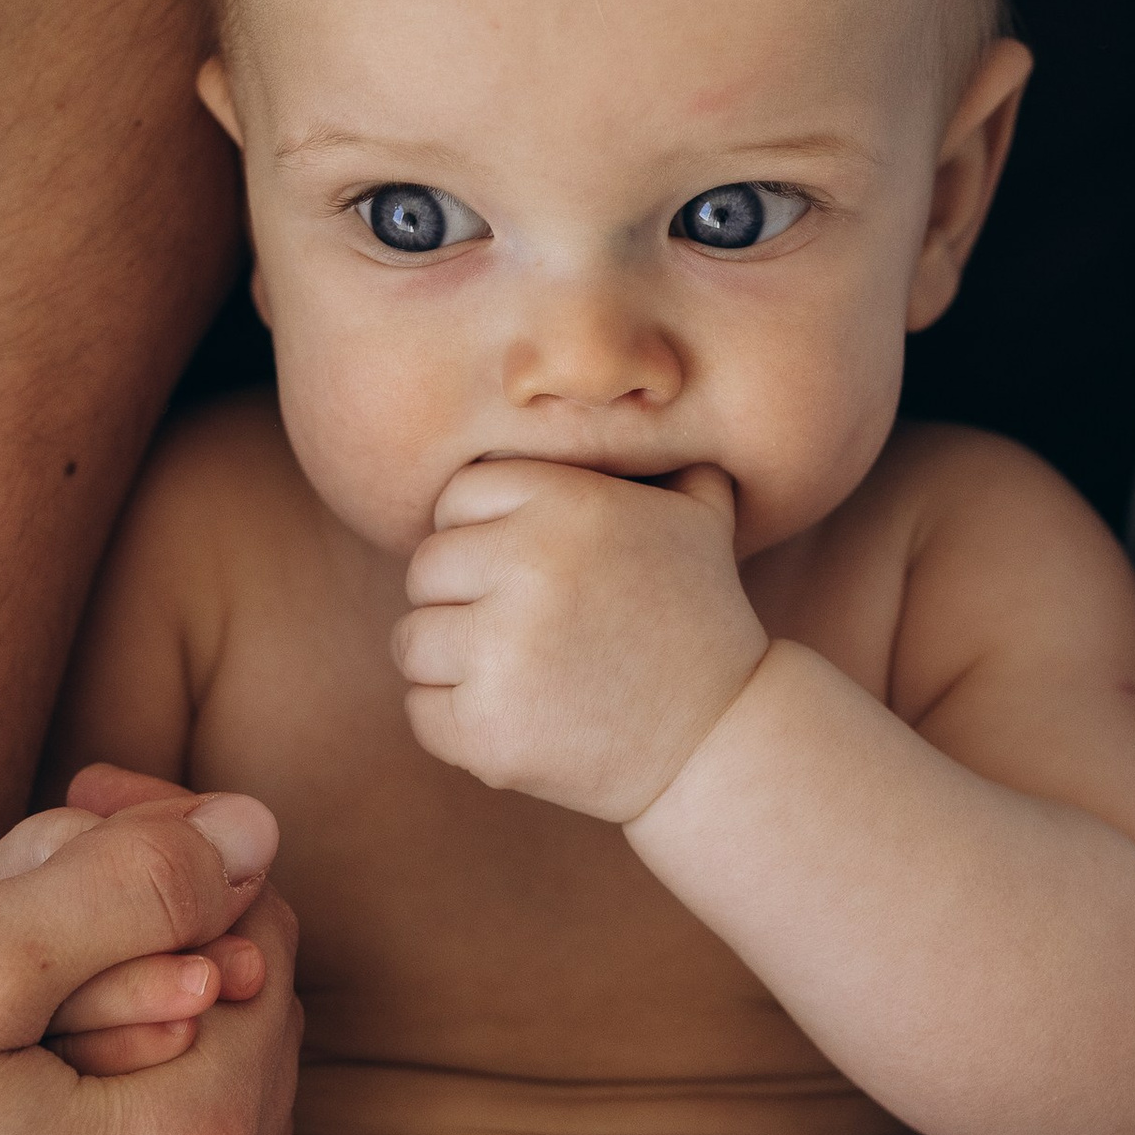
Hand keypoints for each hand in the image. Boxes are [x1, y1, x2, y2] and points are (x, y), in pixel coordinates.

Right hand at [0, 792, 299, 1134]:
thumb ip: (135, 881)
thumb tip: (258, 830)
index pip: (265, 946)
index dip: (181, 854)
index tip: (71, 805)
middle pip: (237, 1030)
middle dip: (151, 934)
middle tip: (10, 881)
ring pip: (189, 1107)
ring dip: (119, 1014)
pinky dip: (92, 1111)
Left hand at [393, 459, 767, 818]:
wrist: (721, 738)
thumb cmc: (700, 620)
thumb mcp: (696, 516)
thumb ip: (654, 454)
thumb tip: (647, 395)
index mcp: (568, 503)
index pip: (456, 499)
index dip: (480, 536)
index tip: (520, 573)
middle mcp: (530, 566)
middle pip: (425, 569)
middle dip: (463, 600)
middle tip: (522, 632)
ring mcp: (503, 651)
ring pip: (412, 641)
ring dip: (452, 663)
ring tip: (520, 676)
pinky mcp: (487, 729)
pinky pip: (420, 711)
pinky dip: (455, 722)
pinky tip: (517, 720)